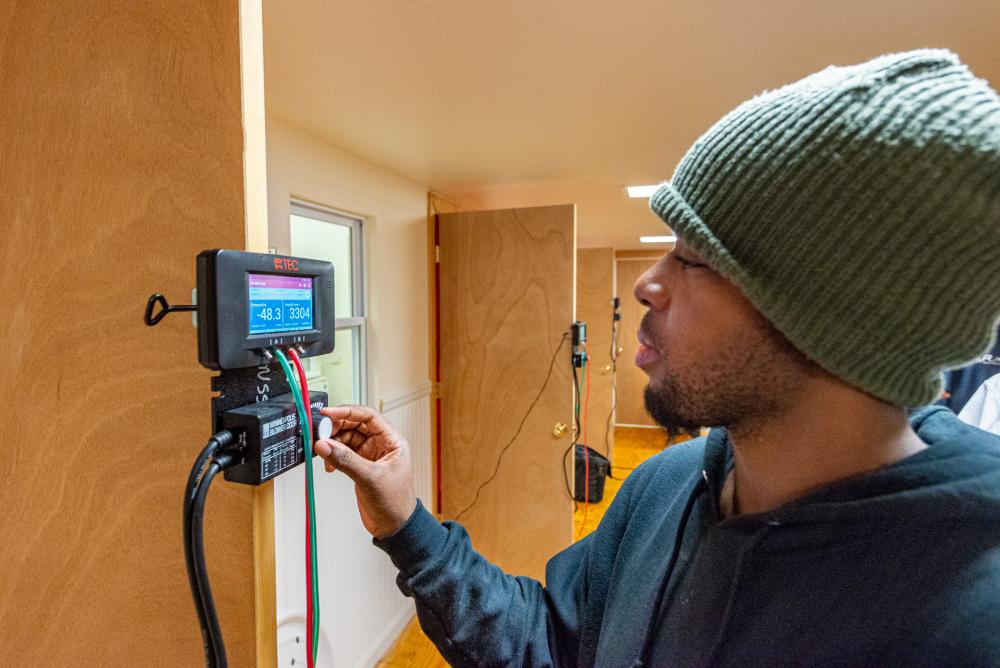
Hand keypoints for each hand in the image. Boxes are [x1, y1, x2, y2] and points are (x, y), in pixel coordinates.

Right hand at [314, 405, 416, 538]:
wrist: (394, 527)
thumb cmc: (395, 503)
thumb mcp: (370, 478)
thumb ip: (346, 460)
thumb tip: (325, 445)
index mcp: (392, 440)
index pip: (368, 416)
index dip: (347, 412)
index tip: (327, 414)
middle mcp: (381, 444)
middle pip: (354, 424)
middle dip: (336, 428)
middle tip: (320, 435)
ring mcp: (370, 454)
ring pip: (346, 438)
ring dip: (333, 443)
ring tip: (323, 453)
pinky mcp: (360, 465)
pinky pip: (343, 452)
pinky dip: (333, 455)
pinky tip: (329, 465)